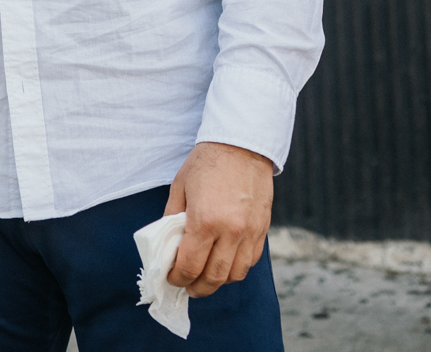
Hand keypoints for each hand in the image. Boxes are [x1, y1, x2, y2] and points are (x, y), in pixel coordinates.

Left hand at [164, 142, 272, 296]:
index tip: (171, 277)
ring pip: (235, 275)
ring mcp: (249, 232)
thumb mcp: (180, 187)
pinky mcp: (263, 229)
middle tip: (187, 286)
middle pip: (213, 277)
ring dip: (218, 282)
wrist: (241, 143)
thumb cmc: (207, 162)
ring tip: (206, 278)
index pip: (190, 266)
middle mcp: (230, 232)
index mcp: (205, 221)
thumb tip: (168, 245)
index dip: (177, 277)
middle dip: (197, 287)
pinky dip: (236, 268)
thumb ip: (173, 218)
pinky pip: (250, 261)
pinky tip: (225, 263)